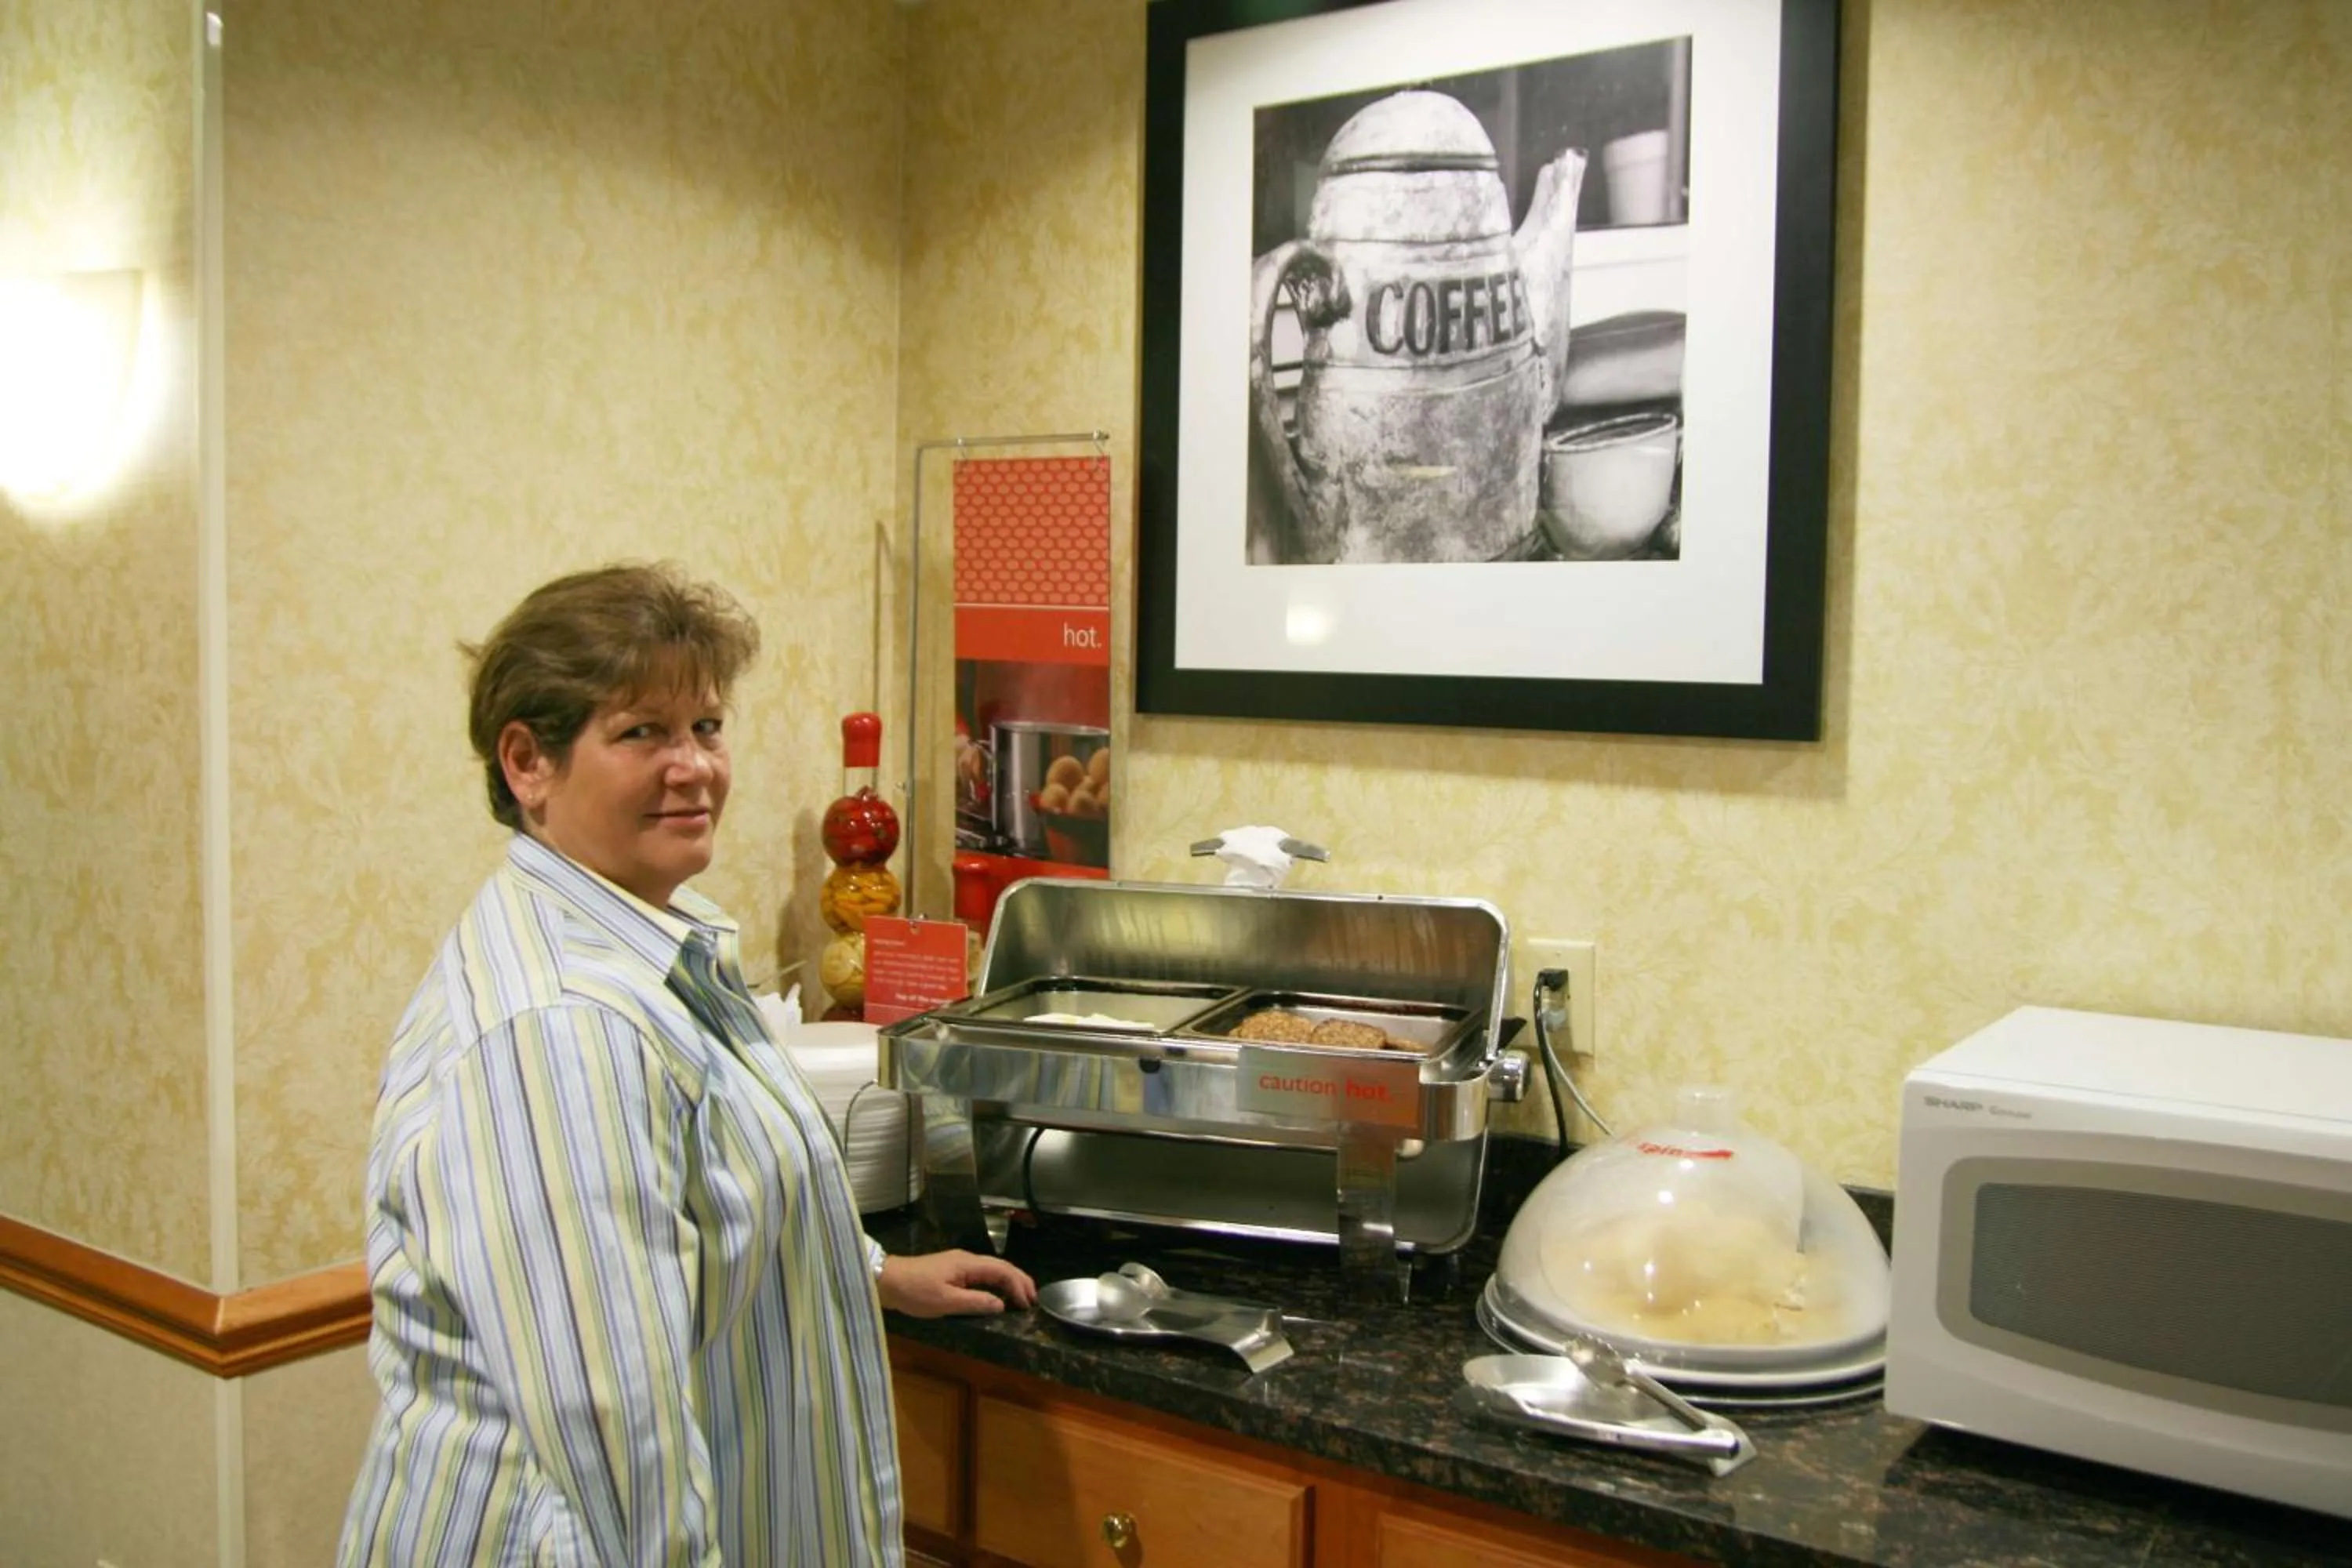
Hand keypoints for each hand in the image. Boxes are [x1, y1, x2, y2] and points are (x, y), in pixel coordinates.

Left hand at [876, 1249, 1037, 1318]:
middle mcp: (967, 1259)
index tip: (1028, 1304)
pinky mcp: (952, 1271)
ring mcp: (959, 1264)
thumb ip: (975, 1303)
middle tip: (1033, 1299)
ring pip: (992, 1269)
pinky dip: (995, 1284)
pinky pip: (981, 1275)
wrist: (887, 1280)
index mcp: (968, 1264)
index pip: (1002, 1270)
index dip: (1018, 1286)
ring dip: (1008, 1282)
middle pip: (1000, 1266)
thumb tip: (1001, 1304)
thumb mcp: (945, 1302)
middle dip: (1019, 1281)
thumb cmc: (915, 1291)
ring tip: (1020, 1297)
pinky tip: (996, 1295)